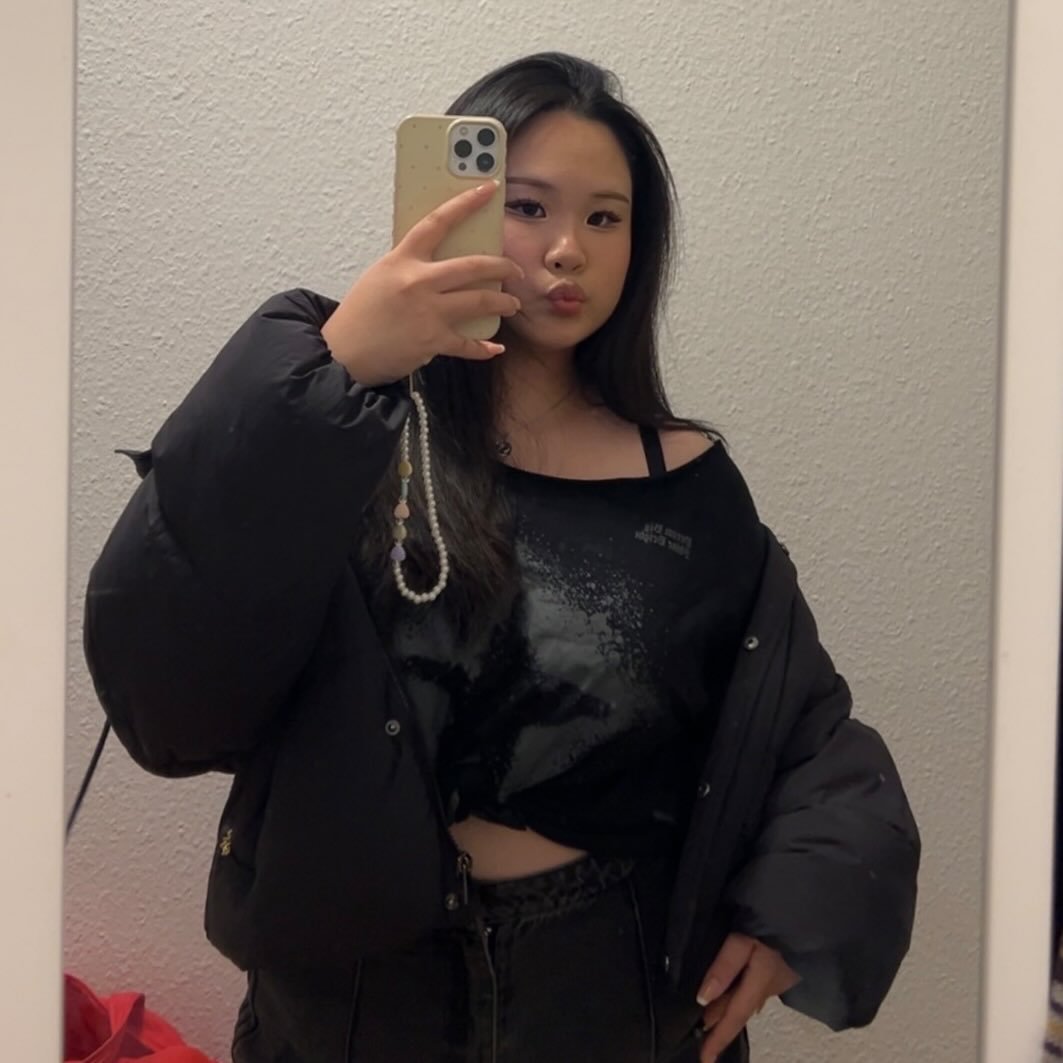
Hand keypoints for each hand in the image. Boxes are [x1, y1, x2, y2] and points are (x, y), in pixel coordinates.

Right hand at [321, 181, 523, 385]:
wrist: (343, 352)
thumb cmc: (359, 315)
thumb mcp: (380, 276)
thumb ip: (409, 266)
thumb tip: (440, 263)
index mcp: (402, 260)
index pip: (438, 222)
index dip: (466, 203)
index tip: (489, 190)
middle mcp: (418, 282)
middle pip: (473, 266)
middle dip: (503, 268)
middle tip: (515, 271)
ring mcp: (428, 312)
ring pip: (480, 302)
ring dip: (504, 304)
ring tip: (512, 305)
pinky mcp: (433, 341)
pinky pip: (469, 344)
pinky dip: (485, 348)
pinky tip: (495, 348)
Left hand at [695, 933, 799, 1061]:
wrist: (804, 914)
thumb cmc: (772, 925)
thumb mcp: (743, 942)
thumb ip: (724, 968)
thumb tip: (703, 999)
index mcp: (757, 985)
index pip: (733, 1018)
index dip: (718, 1040)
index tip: (705, 1060)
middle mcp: (766, 988)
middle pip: (737, 1012)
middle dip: (719, 1027)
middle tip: (699, 1039)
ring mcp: (773, 980)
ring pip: (743, 1002)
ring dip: (726, 1012)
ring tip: (708, 1020)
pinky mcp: (774, 970)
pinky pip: (750, 990)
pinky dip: (734, 997)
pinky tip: (728, 994)